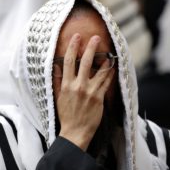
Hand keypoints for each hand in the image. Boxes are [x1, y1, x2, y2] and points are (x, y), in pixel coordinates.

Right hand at [57, 33, 114, 150]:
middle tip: (96, 38)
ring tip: (109, 53)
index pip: (69, 62)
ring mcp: (90, 92)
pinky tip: (112, 68)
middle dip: (91, 48)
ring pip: (100, 71)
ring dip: (105, 61)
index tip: (77, 37)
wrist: (75, 132)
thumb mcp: (58, 97)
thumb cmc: (66, 115)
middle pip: (86, 62)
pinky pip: (106, 83)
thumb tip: (57, 65)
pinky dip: (109, 75)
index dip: (73, 47)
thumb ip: (58, 80)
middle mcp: (78, 86)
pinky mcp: (99, 98)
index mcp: (66, 85)